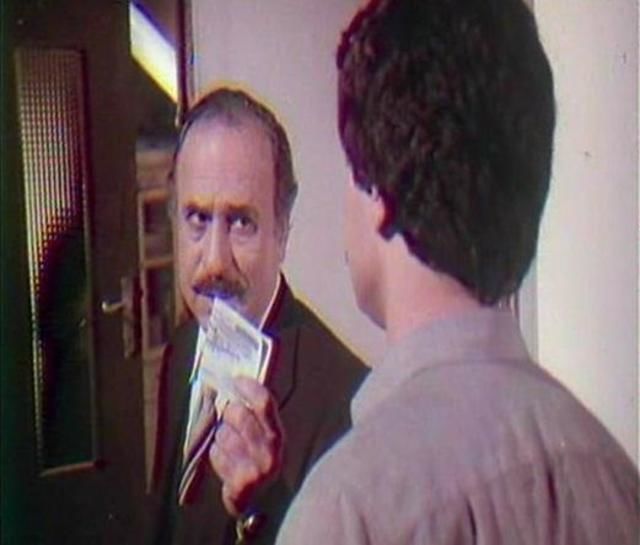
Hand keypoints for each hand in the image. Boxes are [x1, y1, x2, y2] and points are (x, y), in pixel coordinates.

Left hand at [208, 377, 284, 515]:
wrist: (263, 504)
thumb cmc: (260, 462)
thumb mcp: (266, 438)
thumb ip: (257, 416)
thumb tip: (236, 387)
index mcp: (279, 436)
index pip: (264, 403)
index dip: (249, 388)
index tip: (237, 381)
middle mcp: (270, 452)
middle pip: (238, 414)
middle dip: (230, 413)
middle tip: (230, 418)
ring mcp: (255, 469)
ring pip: (223, 434)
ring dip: (222, 436)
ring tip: (231, 445)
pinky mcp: (239, 484)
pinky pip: (216, 454)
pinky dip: (217, 455)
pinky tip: (227, 461)